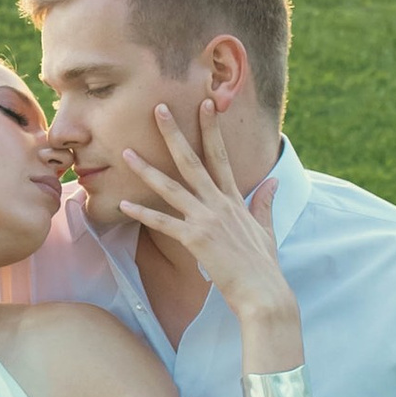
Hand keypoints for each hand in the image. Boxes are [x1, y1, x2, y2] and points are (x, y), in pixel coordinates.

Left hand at [117, 100, 297, 343]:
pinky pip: (163, 223)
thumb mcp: (266, 229)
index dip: (211, 128)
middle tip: (158, 108)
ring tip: (125, 152)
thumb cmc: (263, 265)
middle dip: (174, 133)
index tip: (205, 103)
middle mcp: (218, 203)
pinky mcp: (196, 239)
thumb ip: (264, 203)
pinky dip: (143, 213)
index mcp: (233, 199)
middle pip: (192, 161)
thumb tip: (272, 182)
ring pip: (171, 187)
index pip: (220, 155)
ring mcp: (206, 219)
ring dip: (146, 169)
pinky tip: (123, 204)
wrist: (263, 292)